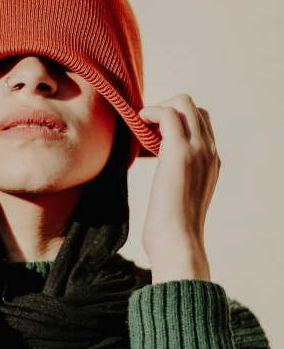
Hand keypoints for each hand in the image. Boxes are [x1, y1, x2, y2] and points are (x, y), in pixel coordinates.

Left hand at [137, 94, 220, 275]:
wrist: (178, 245)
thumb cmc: (171, 230)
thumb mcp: (178, 198)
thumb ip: (177, 180)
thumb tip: (163, 178)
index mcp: (211, 162)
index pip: (199, 123)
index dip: (174, 121)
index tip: (151, 134)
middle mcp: (209, 152)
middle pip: (193, 107)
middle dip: (166, 109)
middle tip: (145, 129)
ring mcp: (198, 150)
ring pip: (184, 103)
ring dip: (158, 108)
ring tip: (141, 128)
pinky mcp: (180, 153)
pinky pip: (168, 114)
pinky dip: (151, 112)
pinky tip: (138, 123)